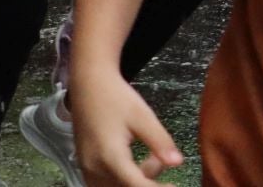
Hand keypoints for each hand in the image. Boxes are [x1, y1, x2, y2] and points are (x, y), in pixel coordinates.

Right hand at [71, 70, 183, 185]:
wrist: (88, 86)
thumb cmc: (116, 98)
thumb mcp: (143, 116)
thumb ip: (160, 141)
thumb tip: (177, 163)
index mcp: (109, 156)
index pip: (135, 185)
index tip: (174, 186)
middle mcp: (94, 168)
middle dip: (148, 181)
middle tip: (161, 161)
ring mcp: (87, 169)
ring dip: (136, 181)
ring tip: (151, 158)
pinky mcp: (85, 166)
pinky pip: (105, 183)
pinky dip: (123, 179)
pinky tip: (136, 162)